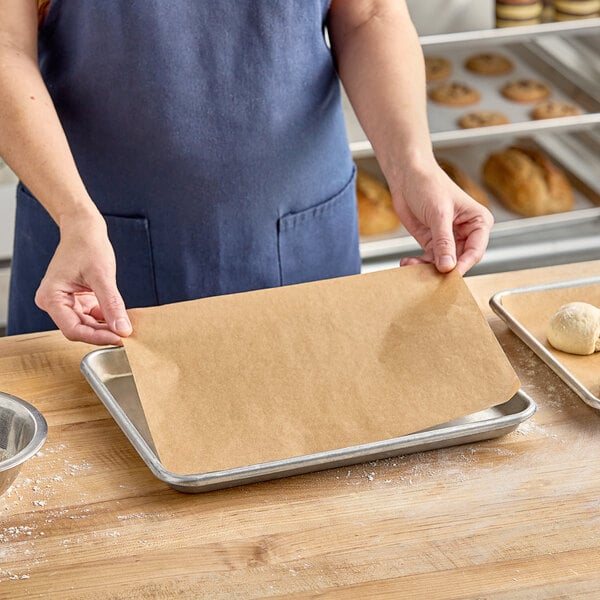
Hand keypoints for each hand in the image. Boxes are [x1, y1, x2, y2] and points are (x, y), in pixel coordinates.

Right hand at [34, 215, 131, 344]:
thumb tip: (123, 329)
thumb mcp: (103, 276)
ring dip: (105, 327)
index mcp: (51, 297)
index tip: (119, 339)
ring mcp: (64, 302)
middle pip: (79, 329)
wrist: (84, 229)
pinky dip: (105, 319)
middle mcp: (53, 302)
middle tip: (126, 335)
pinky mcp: (76, 300)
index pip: (73, 329)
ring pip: (86, 325)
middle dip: (102, 333)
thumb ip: (112, 305)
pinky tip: (120, 319)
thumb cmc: (88, 245)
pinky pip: (90, 316)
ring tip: (125, 327)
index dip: (97, 338)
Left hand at [390, 161, 493, 275]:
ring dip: (427, 268)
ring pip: (443, 263)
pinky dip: (418, 264)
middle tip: (428, 276)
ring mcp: (449, 239)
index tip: (450, 274)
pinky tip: (407, 262)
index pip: (476, 250)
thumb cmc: (429, 184)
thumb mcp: (438, 214)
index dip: (463, 264)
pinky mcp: (432, 242)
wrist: (407, 176)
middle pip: (459, 260)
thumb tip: (448, 266)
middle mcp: (466, 233)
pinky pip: (429, 260)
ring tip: (412, 266)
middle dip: (443, 269)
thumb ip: (444, 241)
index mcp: (478, 222)